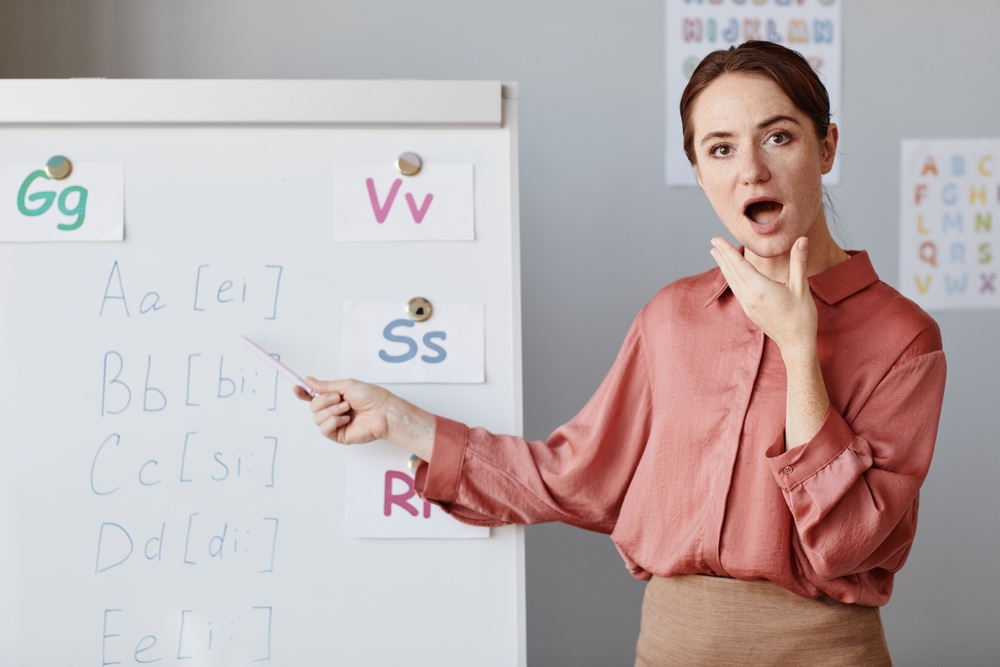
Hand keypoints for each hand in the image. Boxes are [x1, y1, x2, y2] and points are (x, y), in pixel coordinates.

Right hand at [294, 377, 391, 444]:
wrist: (383, 412)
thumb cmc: (371, 397)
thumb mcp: (346, 385)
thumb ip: (325, 385)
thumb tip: (309, 380)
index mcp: (335, 398)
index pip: (313, 396)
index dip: (303, 393)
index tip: (297, 388)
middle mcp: (333, 410)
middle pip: (313, 407)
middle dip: (324, 400)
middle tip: (339, 398)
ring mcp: (335, 423)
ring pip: (317, 418)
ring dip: (331, 410)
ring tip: (346, 408)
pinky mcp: (338, 435)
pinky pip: (324, 429)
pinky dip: (333, 421)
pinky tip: (345, 419)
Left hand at [710, 236, 830, 449]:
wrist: (796, 344)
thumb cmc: (801, 317)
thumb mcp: (801, 287)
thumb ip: (798, 262)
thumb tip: (802, 239)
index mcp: (760, 289)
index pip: (739, 265)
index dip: (728, 251)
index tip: (717, 239)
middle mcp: (749, 297)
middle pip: (732, 272)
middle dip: (722, 256)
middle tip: (713, 241)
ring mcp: (748, 305)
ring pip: (732, 282)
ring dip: (724, 266)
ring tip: (716, 254)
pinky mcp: (749, 311)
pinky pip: (736, 290)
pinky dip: (731, 278)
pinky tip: (730, 274)